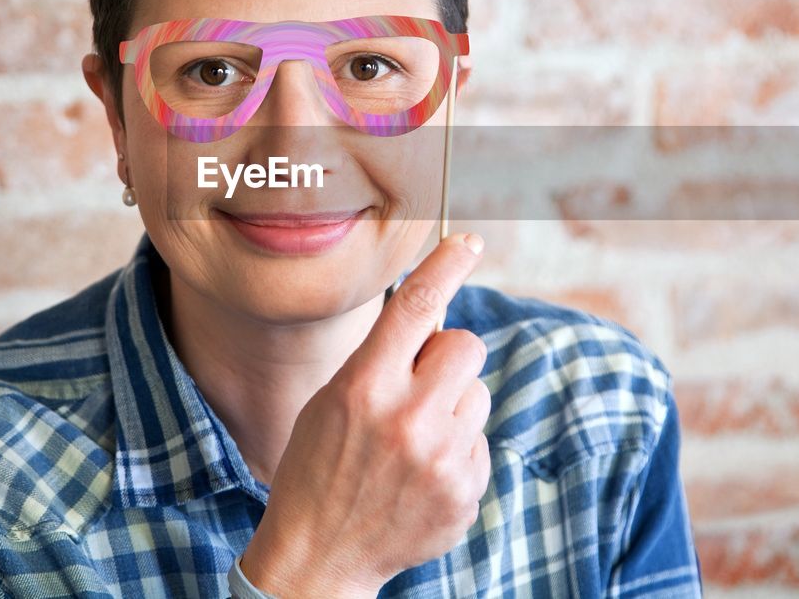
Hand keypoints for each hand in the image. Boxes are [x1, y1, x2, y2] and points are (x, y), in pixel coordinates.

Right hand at [240, 232, 490, 597]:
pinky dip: (456, 452)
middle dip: (448, 354)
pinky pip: (479, 443)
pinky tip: (419, 476)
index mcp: (363, 387)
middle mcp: (407, 419)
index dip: (445, 265)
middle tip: (420, 382)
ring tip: (411, 442)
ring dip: (452, 408)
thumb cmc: (318, 467)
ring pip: (477, 395)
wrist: (319, 556)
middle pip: (465, 345)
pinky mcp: (464, 493)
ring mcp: (441, 459)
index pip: (415, 306)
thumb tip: (433, 312)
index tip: (468, 242)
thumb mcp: (330, 401)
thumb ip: (381, 359)